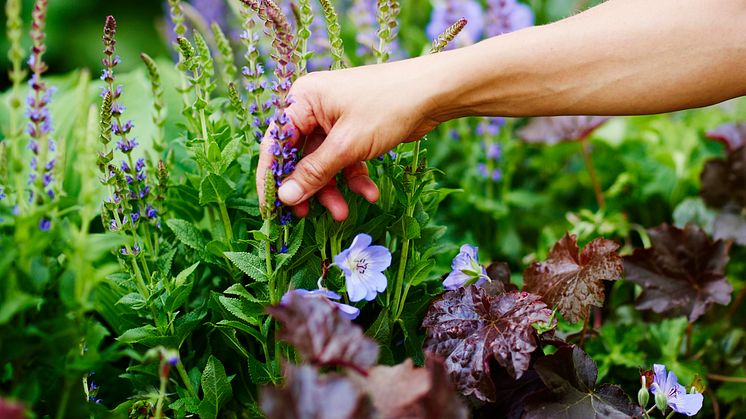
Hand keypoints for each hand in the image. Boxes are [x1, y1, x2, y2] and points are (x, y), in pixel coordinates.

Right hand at [256, 59, 443, 220]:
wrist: (434, 93)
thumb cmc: (387, 107)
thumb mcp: (347, 144)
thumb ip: (314, 172)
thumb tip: (285, 197)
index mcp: (303, 100)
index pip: (275, 143)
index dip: (271, 177)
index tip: (271, 209)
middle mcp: (314, 109)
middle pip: (299, 157)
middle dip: (309, 188)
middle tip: (307, 217)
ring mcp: (335, 121)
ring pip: (323, 164)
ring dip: (333, 189)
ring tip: (344, 214)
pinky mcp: (354, 132)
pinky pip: (344, 161)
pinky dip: (354, 179)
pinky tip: (370, 194)